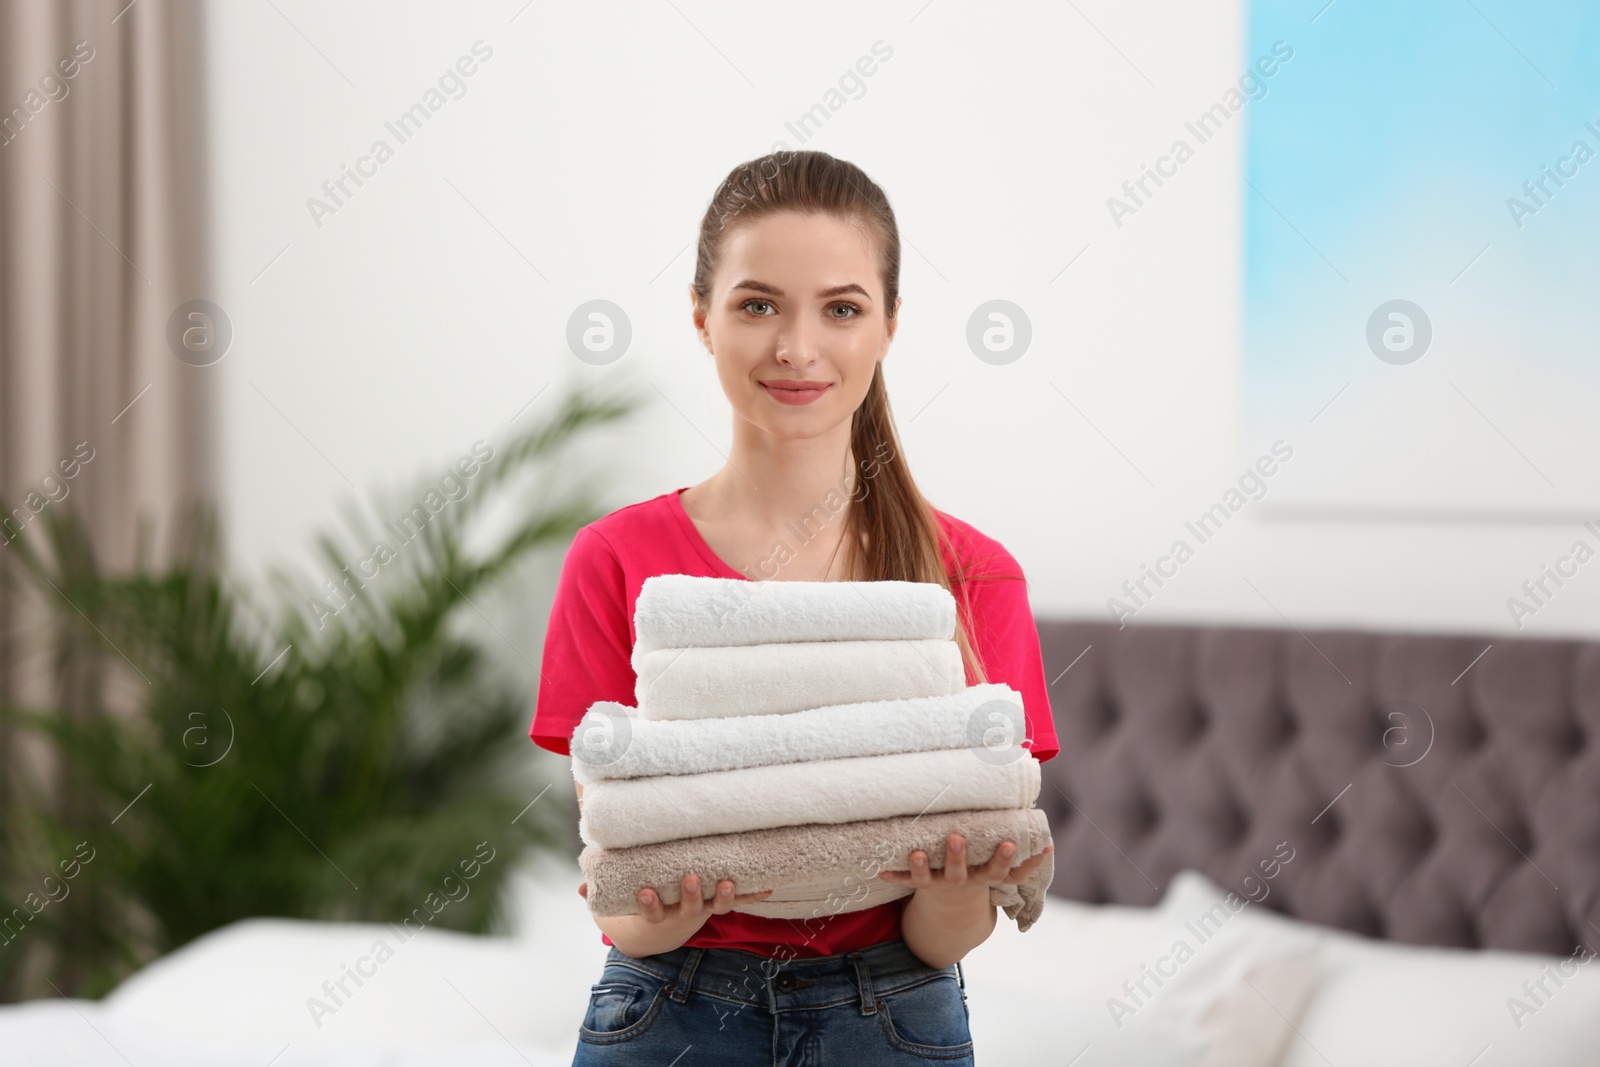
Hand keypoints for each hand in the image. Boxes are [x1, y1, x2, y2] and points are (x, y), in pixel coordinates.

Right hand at [579, 875, 773, 923]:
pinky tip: (769, 887)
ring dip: (722, 896)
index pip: (652, 912)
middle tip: (689, 878)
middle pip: (687, 908)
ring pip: (714, 907)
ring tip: (724, 882)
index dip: (648, 904)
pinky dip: (753, 894)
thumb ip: (601, 891)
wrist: (666, 928)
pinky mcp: (718, 902)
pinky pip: (738, 901)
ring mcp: (703, 909)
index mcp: (658, 913)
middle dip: (689, 895)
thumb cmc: (643, 903)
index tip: (644, 891)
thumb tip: (579, 887)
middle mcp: (682, 914)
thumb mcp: (620, 900)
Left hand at [876, 833, 1053, 904]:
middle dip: (957, 856)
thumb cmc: (983, 878)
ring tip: (915, 852)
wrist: (954, 913)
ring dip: (921, 866)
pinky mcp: (921, 884)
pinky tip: (879, 869)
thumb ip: (1025, 862)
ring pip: (928, 878)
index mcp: (985, 878)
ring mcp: (940, 885)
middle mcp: (962, 883)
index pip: (999, 870)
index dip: (1005, 859)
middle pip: (959, 873)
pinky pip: (905, 881)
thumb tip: (1049, 843)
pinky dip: (894, 874)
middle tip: (955, 837)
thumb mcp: (1004, 875)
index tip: (1009, 843)